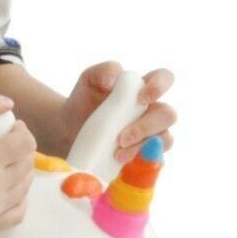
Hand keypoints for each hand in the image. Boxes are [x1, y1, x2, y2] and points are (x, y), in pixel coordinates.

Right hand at [0, 88, 35, 231]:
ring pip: (24, 187)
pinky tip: (7, 185)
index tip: (13, 129)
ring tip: (6, 163)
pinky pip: (18, 212)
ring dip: (22, 173)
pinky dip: (19, 199)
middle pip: (27, 166)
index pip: (26, 145)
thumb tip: (10, 105)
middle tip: (8, 144)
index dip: (23, 132)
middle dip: (23, 151)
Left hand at [59, 61, 176, 165]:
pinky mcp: (144, 156)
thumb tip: (115, 79)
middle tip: (122, 137)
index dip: (160, 86)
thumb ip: (103, 71)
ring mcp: (150, 134)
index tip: (142, 98)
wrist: (68, 128)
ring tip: (117, 154)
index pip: (165, 79)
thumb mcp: (88, 80)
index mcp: (143, 88)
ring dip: (143, 148)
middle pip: (168, 116)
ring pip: (164, 141)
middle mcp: (152, 111)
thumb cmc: (84, 100)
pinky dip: (142, 165)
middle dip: (147, 127)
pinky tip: (123, 166)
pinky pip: (154, 163)